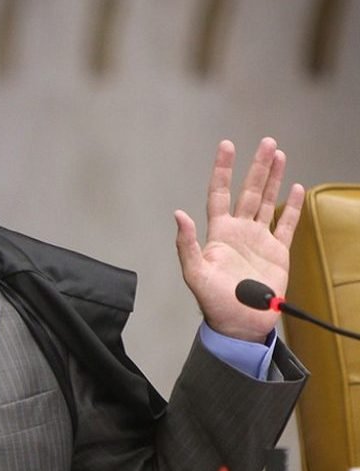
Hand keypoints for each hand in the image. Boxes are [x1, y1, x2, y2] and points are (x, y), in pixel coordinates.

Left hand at [174, 138, 304, 342]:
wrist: (240, 325)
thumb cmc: (214, 303)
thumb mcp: (195, 274)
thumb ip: (186, 244)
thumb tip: (178, 214)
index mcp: (218, 233)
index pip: (220, 193)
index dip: (223, 170)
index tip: (227, 146)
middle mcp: (239, 231)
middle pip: (248, 191)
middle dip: (257, 167)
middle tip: (266, 142)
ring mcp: (259, 240)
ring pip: (267, 201)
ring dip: (273, 179)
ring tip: (279, 154)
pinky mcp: (277, 252)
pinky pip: (286, 224)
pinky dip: (292, 206)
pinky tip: (295, 187)